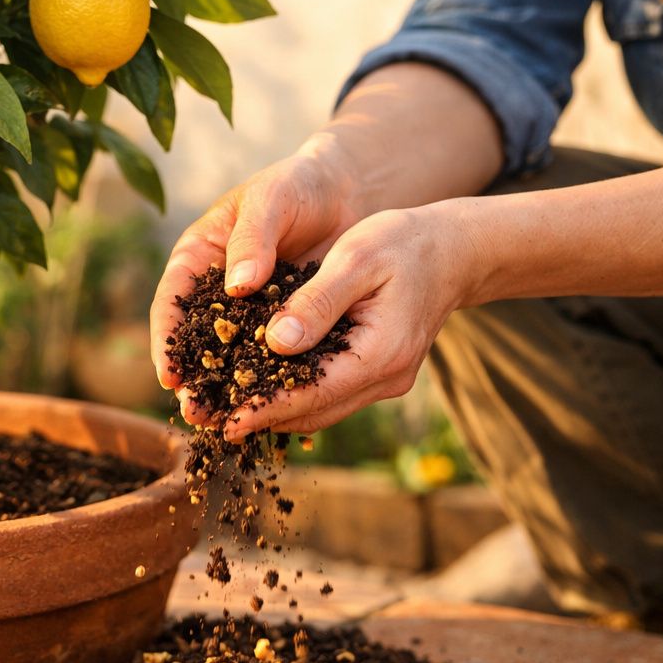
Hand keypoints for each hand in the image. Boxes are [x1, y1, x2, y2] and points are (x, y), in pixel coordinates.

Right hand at [149, 139, 363, 403]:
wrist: (346, 192)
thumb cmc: (297, 185)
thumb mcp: (271, 200)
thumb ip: (252, 239)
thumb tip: (237, 287)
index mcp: (197, 257)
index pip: (171, 302)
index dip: (166, 340)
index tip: (170, 374)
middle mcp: (216, 289)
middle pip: (194, 340)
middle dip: (194, 378)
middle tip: (195, 413)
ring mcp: (248, 311)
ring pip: (231, 356)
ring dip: (227, 390)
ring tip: (226, 424)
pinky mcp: (282, 325)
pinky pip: (270, 358)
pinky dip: (268, 383)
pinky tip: (271, 409)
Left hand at [222, 201, 482, 440]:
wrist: (452, 250)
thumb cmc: (402, 243)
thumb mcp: (356, 258)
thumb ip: (316, 302)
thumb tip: (275, 343)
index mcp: (382, 353)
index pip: (313, 394)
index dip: (266, 408)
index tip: (225, 419)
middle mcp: (386, 379)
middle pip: (313, 412)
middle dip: (262, 418)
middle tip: (210, 419)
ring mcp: (385, 381)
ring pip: (320, 409)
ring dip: (275, 411)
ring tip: (224, 409)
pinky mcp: (378, 375)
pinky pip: (330, 394)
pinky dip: (295, 394)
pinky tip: (259, 387)